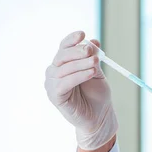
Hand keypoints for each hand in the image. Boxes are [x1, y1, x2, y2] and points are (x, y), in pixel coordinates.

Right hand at [44, 31, 117, 149]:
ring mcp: (52, 84)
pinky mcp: (55, 96)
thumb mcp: (97, 73)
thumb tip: (93, 42)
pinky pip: (65, 83)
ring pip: (64, 69)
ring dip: (81, 64)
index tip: (82, 34)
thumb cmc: (97, 95)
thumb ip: (93, 59)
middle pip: (62, 56)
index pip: (63, 48)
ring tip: (95, 62)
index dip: (71, 40)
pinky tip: (91, 72)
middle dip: (77, 51)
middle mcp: (54, 72)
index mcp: (63, 64)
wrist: (99, 117)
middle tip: (91, 50)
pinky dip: (78, 76)